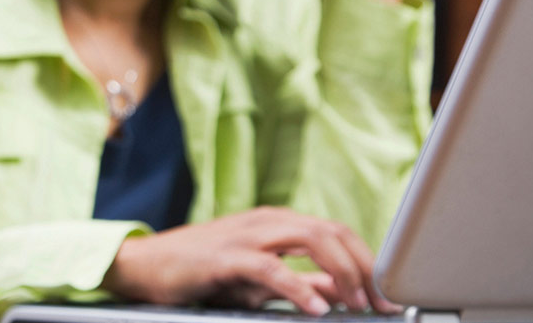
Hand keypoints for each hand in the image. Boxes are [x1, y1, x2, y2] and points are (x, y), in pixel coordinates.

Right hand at [100, 207, 401, 314]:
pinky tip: (317, 308)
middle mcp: (266, 222)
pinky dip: (299, 287)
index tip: (389, 296)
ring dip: (343, 273)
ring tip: (357, 304)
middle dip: (365, 269)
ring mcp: (245, 236)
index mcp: (276, 224)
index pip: (337, 233)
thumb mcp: (258, 279)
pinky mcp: (224, 257)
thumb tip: (341, 291)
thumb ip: (300, 281)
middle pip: (332, 232)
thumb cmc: (199, 272)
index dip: (370, 263)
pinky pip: (271, 267)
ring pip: (311, 239)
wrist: (143, 267)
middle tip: (381, 304)